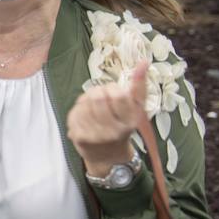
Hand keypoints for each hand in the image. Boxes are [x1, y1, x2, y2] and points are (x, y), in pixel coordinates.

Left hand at [67, 60, 147, 176]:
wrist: (108, 157)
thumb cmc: (123, 127)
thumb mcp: (136, 109)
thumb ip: (139, 86)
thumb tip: (143, 62)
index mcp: (129, 123)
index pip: (119, 95)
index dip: (113, 89)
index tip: (114, 94)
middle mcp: (112, 131)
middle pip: (98, 96)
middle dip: (99, 92)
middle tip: (102, 98)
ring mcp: (94, 136)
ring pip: (85, 101)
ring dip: (88, 100)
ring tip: (94, 107)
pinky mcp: (79, 137)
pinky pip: (74, 111)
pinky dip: (79, 109)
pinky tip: (85, 116)